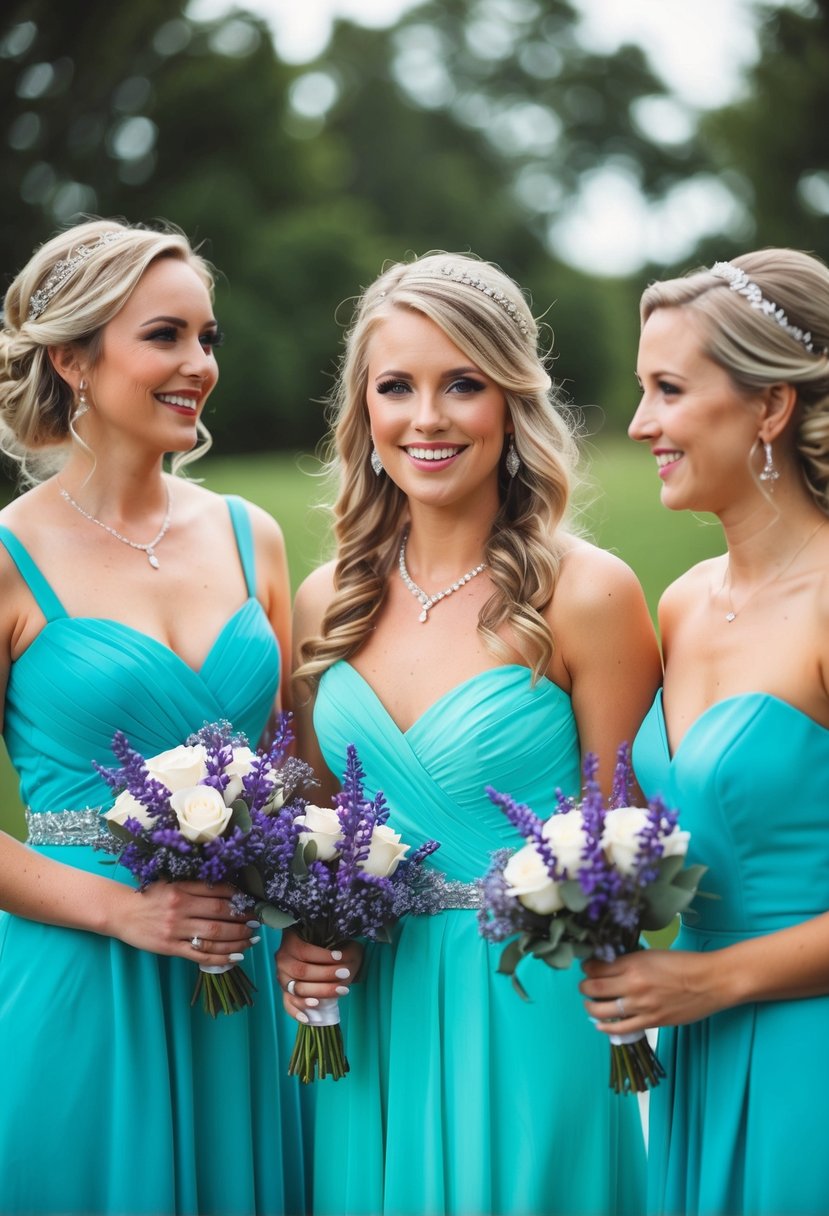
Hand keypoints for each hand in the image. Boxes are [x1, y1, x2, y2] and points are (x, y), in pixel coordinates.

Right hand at [112, 880, 258, 964]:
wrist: (120, 912)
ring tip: (252, 939)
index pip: (218, 891)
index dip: (239, 897)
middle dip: (243, 918)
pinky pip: (200, 954)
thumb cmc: (149, 895)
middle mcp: (180, 907)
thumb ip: (195, 885)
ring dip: (237, 939)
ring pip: (213, 935)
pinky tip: (235, 957)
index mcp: (182, 888)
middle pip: (220, 914)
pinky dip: (220, 957)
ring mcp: (175, 930)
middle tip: (257, 921)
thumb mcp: (171, 882)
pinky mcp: (170, 948)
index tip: (253, 901)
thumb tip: (227, 889)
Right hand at [275, 928, 362, 1021]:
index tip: (340, 957)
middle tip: (345, 974)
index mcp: (290, 941)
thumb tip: (344, 961)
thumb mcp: (337, 941)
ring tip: (338, 992)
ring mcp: (282, 978)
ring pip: (296, 989)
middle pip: (301, 971)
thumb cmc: (331, 947)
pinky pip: (288, 1004)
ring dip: (318, 992)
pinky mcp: (285, 993)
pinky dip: (297, 1012)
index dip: (322, 955)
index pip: (304, 951)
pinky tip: (309, 1018)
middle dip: (325, 974)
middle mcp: (282, 960)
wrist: (325, 956)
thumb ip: (341, 950)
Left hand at [579, 948, 724, 1033]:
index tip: (588, 968)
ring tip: (591, 1004)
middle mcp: (633, 984)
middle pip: (592, 987)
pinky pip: (619, 1028)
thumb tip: (608, 966)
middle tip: (586, 986)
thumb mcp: (651, 954)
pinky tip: (600, 1024)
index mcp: (633, 963)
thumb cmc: (684, 964)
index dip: (587, 967)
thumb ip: (629, 961)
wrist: (710, 982)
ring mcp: (641, 1006)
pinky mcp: (651, 1022)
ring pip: (600, 1010)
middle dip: (584, 987)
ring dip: (590, 1007)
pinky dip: (605, 1027)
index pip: (595, 967)